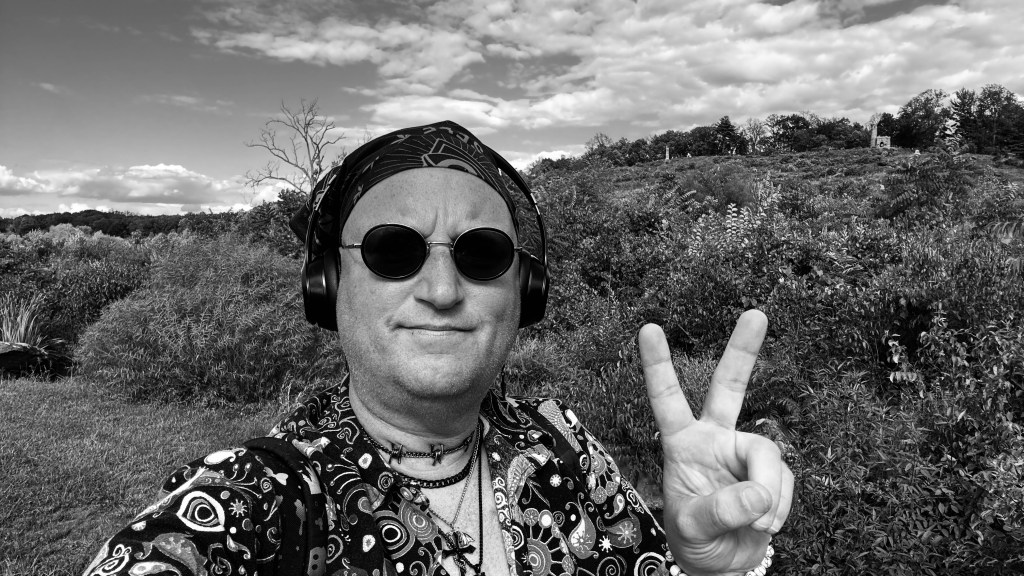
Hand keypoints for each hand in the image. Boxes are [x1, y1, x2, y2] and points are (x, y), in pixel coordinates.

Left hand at [639, 310, 793, 575]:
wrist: (725, 565)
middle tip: (756, 314)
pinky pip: (784, 482)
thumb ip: (719, 511)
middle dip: (743, 351)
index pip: (667, 400)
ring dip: (767, 494)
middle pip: (730, 388)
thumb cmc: (695, 541)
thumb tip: (757, 494)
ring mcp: (745, 453)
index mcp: (682, 443)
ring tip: (757, 523)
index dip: (658, 366)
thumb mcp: (691, 528)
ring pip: (768, 455)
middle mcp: (715, 439)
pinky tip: (766, 524)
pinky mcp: (772, 474)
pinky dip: (778, 508)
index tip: (649, 329)